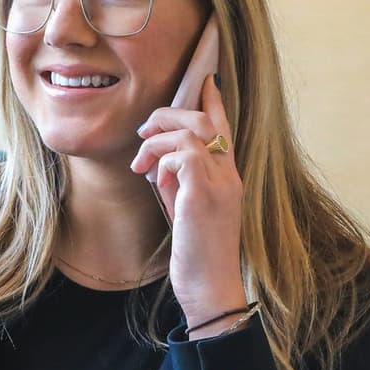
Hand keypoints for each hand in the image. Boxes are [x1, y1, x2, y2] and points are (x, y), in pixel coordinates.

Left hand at [131, 75, 246, 330]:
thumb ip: (179, 183)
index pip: (224, 128)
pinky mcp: (204, 196)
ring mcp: (220, 184)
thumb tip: (160, 163)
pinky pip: (183, 155)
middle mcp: (229, 176)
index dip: (213, 101)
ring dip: (157, 140)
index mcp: (228, 178)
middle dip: (168, 115)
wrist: (210, 288)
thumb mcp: (187, 211)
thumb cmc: (197, 255)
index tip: (204, 81)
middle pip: (204, 120)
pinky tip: (155, 179)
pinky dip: (163, 160)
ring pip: (191, 132)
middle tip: (143, 132)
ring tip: (140, 161)